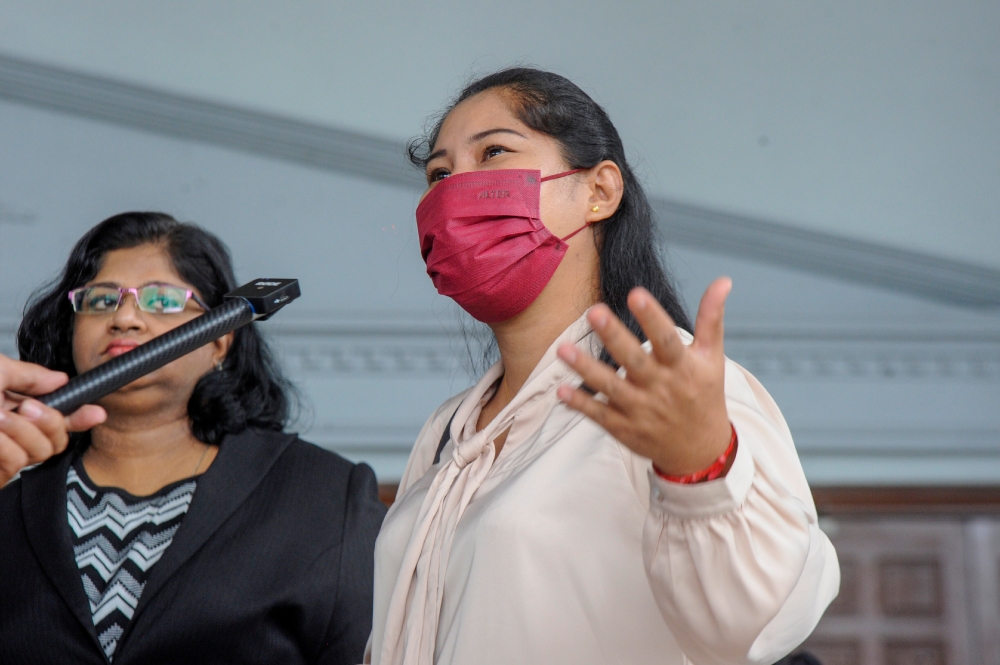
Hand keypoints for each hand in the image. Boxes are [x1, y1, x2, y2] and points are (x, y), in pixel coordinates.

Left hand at [0, 354, 105, 484]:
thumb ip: (30, 374)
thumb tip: (60, 379)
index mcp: (12, 406)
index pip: (57, 414)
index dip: (81, 415)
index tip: (97, 413)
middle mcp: (13, 431)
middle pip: (59, 437)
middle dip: (51, 421)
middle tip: (27, 407)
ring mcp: (6, 454)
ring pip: (44, 450)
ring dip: (22, 431)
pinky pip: (20, 461)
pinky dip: (5, 446)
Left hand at [556, 278, 732, 475]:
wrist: (701, 451)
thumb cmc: (704, 395)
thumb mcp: (712, 357)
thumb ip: (711, 318)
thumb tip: (723, 281)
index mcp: (683, 367)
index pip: (667, 339)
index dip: (652, 317)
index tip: (636, 294)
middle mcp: (661, 388)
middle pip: (634, 361)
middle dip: (614, 337)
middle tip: (594, 312)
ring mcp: (640, 410)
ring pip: (610, 388)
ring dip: (586, 369)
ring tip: (563, 349)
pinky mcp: (624, 428)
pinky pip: (599, 414)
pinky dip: (581, 404)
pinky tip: (561, 390)